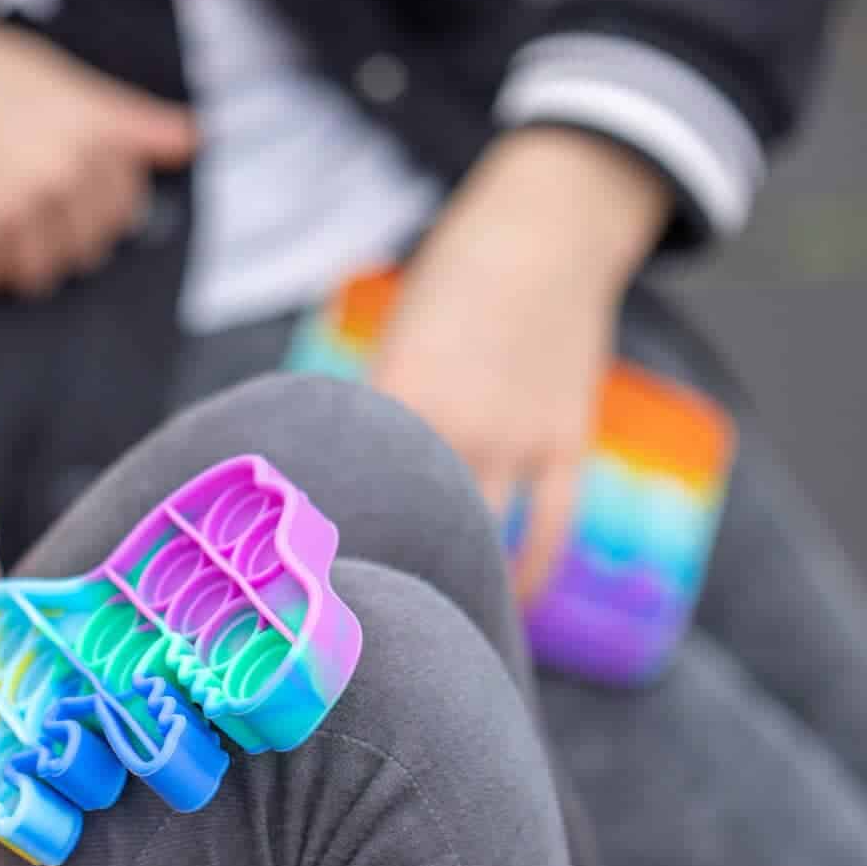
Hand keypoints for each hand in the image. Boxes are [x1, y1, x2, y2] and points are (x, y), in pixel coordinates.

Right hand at [0, 0, 198, 297]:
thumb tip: (193, 139)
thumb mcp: (49, 73)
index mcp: (88, 127)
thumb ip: (124, 116)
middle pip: (88, 249)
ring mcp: (12, 212)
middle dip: (54, 230)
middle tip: (4, 185)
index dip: (94, 197)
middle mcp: (59, 171)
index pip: (127, 203)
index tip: (54, 174)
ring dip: (10, 253)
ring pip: (38, 276)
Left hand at [369, 127, 671, 599]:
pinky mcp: (566, 445)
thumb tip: (334, 474)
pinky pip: (550, 530)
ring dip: (458, 588)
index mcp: (399, 399)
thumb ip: (369, 410)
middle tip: (359, 635)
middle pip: (416, 529)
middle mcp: (458, 428)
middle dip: (389, 580)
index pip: (357, 492)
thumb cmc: (453, 279)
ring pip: (484, 542)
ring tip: (430, 636)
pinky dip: (528, 575)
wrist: (546, 229)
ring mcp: (519, 442)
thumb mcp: (393, 340)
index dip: (329, 545)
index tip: (300, 596)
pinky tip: (509, 609)